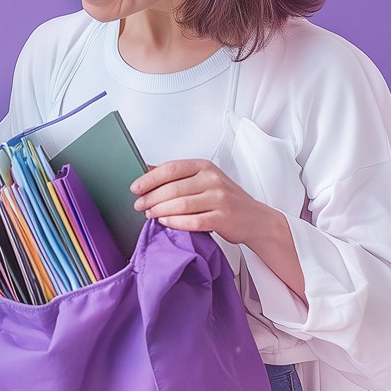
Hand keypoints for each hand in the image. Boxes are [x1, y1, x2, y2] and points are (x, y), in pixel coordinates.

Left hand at [132, 159, 264, 243]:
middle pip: (174, 187)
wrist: (255, 219)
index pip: (171, 168)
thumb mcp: (203, 179)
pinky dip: (176, 223)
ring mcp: (219, 199)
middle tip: (139, 205)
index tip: (135, 187)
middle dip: (151, 197)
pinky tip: (166, 223)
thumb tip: (147, 169)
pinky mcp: (223, 218)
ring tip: (149, 214)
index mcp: (204, 166)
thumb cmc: (226, 199)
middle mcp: (212, 179)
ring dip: (161, 210)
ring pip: (182, 204)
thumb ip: (178, 175)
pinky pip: (194, 221)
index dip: (150, 178)